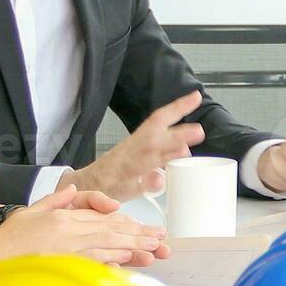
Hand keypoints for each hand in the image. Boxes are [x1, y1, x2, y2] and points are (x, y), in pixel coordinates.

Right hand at [0, 185, 170, 266]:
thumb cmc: (9, 237)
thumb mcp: (33, 210)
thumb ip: (55, 200)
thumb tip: (70, 189)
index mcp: (64, 218)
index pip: (103, 218)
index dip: (126, 223)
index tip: (144, 227)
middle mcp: (68, 231)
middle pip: (111, 231)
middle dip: (138, 235)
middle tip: (160, 239)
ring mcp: (65, 250)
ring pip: (106, 246)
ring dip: (132, 248)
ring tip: (153, 250)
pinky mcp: (60, 265)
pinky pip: (91, 263)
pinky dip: (110, 263)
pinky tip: (127, 263)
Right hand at [64, 91, 205, 200]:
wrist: (87, 185)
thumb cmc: (116, 170)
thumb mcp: (138, 153)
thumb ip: (162, 150)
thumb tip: (185, 147)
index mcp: (138, 140)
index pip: (159, 119)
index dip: (177, 108)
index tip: (196, 97)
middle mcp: (132, 151)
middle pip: (153, 139)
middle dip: (176, 134)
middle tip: (198, 131)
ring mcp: (126, 169)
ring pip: (144, 160)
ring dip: (164, 155)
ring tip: (184, 150)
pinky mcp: (122, 188)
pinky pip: (134, 186)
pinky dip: (146, 183)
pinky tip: (159, 180)